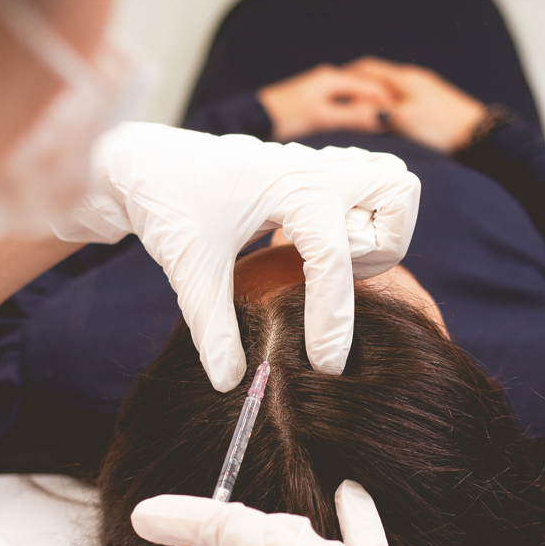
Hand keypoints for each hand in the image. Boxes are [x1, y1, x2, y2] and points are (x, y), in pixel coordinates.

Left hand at [50, 122, 421, 389]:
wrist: (146, 164)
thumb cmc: (168, 205)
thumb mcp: (189, 269)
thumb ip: (213, 328)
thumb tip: (232, 383)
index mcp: (291, 186)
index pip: (335, 261)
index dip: (334, 323)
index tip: (324, 368)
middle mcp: (317, 167)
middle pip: (398, 198)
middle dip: (378, 248)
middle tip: (330, 272)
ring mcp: (320, 162)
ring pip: (395, 186)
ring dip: (377, 229)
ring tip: (325, 258)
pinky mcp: (316, 169)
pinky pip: (372, 185)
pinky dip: (362, 215)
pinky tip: (314, 242)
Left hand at [257, 64, 393, 141]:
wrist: (257, 117)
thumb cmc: (287, 115)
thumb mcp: (323, 117)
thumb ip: (352, 117)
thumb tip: (381, 119)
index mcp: (333, 78)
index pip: (370, 85)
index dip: (387, 99)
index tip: (403, 113)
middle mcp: (329, 77)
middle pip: (364, 86)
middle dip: (381, 100)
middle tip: (399, 117)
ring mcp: (322, 86)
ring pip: (354, 93)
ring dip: (368, 105)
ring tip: (383, 120)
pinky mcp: (315, 97)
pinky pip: (343, 100)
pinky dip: (355, 108)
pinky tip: (359, 120)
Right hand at [345, 58, 486, 153]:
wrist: (476, 134)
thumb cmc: (440, 125)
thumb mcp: (405, 119)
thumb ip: (380, 112)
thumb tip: (358, 109)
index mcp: (404, 78)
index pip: (368, 68)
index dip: (349, 76)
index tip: (333, 87)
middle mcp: (413, 80)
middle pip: (378, 79)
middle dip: (359, 89)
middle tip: (342, 103)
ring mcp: (422, 91)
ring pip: (389, 91)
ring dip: (373, 100)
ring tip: (358, 114)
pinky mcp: (429, 104)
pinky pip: (400, 101)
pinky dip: (387, 108)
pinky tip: (383, 122)